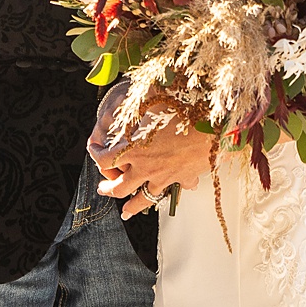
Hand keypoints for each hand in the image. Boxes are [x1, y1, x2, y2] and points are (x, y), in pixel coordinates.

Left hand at [89, 112, 209, 219]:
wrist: (213, 126)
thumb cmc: (183, 111)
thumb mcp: (154, 102)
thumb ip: (139, 104)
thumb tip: (130, 95)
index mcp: (133, 148)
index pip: (104, 159)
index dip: (94, 154)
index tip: (92, 148)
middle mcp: (145, 167)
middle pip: (118, 187)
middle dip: (108, 188)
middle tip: (103, 187)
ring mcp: (163, 176)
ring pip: (142, 199)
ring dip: (131, 206)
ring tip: (126, 211)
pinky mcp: (180, 179)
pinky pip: (171, 191)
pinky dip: (167, 194)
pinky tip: (168, 193)